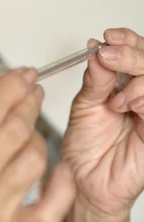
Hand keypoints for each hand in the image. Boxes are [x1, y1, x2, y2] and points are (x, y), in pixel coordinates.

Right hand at [0, 69, 74, 221]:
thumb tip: (1, 97)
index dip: (11, 86)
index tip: (24, 73)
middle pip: (15, 129)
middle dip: (28, 102)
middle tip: (33, 91)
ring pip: (34, 157)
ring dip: (37, 135)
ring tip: (30, 127)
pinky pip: (50, 206)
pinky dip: (61, 185)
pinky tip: (61, 169)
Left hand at [63, 28, 143, 218]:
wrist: (85, 184)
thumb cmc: (85, 148)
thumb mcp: (84, 106)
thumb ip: (94, 80)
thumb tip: (96, 48)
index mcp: (124, 84)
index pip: (136, 51)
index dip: (127, 40)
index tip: (108, 37)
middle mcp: (141, 96)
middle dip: (131, 53)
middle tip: (109, 55)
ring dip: (138, 78)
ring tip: (114, 96)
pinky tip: (126, 105)